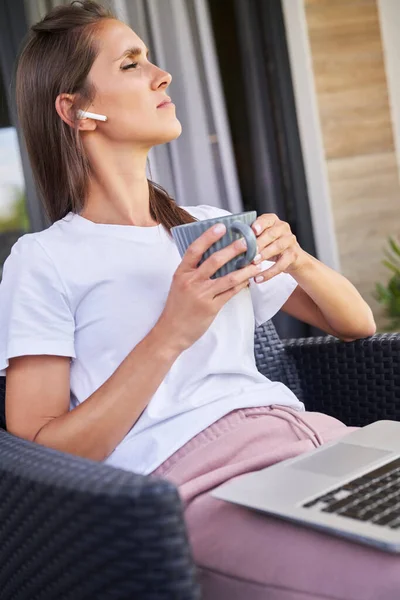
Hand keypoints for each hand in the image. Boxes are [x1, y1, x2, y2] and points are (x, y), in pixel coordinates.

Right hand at [158, 224, 263, 352]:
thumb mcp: (179, 284)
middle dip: (233, 250)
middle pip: (215, 261)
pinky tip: (249, 279)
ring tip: (256, 261)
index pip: (194, 249)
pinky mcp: (211, 308)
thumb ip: (192, 270)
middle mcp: (191, 282)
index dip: (208, 236)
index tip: (221, 227)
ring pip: (228, 278)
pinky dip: (241, 284)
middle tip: (247, 241)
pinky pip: (230, 293)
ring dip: (245, 269)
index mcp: (181, 272)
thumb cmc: (177, 306)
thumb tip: (212, 254)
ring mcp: (201, 295)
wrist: (171, 332)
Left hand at [250, 213, 307, 282]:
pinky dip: (269, 273)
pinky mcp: (293, 255)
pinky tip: (258, 279)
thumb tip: (231, 243)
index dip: (260, 224)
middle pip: (271, 234)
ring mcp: (290, 241)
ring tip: (253, 262)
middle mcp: (283, 228)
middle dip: (259, 243)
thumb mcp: (261, 238)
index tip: (253, 230)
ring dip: (264, 255)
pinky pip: (281, 264)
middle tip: (248, 251)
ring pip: (277, 247)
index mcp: (273, 221)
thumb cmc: (270, 246)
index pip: (266, 219)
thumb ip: (250, 237)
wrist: (291, 258)